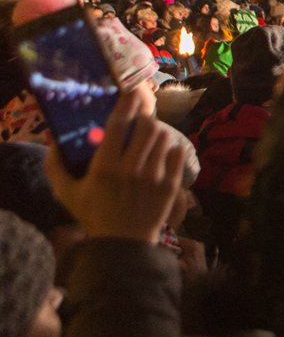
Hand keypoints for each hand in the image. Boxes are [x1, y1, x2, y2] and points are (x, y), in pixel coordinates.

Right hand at [45, 94, 187, 243]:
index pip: (118, 125)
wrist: (123, 244)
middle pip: (146, 127)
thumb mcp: (66, 193)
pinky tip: (161, 153)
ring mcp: (154, 177)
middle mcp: (131, 169)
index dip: (127, 104)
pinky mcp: (170, 185)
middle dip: (144, 119)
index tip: (131, 93)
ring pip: (163, 138)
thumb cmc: (93, 215)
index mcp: (105, 167)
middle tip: (140, 121)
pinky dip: (170, 149)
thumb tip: (53, 141)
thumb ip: (55, 166)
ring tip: (149, 138)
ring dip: (156, 133)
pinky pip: (177, 153)